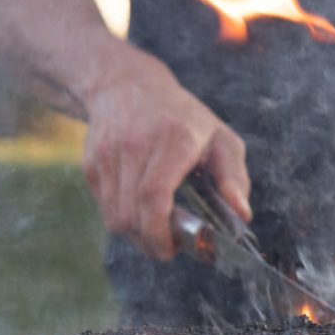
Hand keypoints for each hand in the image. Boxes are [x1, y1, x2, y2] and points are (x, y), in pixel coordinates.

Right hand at [80, 45, 250, 258]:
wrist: (127, 85)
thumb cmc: (183, 118)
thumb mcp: (220, 138)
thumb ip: (234, 177)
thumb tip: (243, 214)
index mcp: (173, 141)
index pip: (154, 195)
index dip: (160, 232)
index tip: (173, 248)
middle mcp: (135, 146)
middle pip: (130, 215)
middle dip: (150, 242)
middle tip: (169, 246)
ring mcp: (108, 154)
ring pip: (114, 217)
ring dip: (135, 235)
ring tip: (156, 230)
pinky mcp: (91, 163)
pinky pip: (104, 207)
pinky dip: (122, 219)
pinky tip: (140, 211)